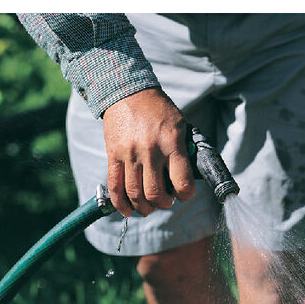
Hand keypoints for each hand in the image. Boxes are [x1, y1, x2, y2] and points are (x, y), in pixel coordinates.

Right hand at [102, 88, 194, 216]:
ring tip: (149, 206)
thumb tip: (191, 177)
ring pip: (135, 194)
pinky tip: (128, 211)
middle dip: (163, 204)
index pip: (182, 183)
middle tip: (166, 200)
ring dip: (144, 207)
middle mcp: (151, 151)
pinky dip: (121, 204)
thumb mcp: (180, 126)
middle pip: (155, 194)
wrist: (127, 91)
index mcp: (172, 144)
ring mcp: (130, 154)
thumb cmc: (159, 111)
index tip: (183, 194)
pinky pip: (114, 186)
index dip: (185, 195)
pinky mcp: (113, 155)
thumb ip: (185, 152)